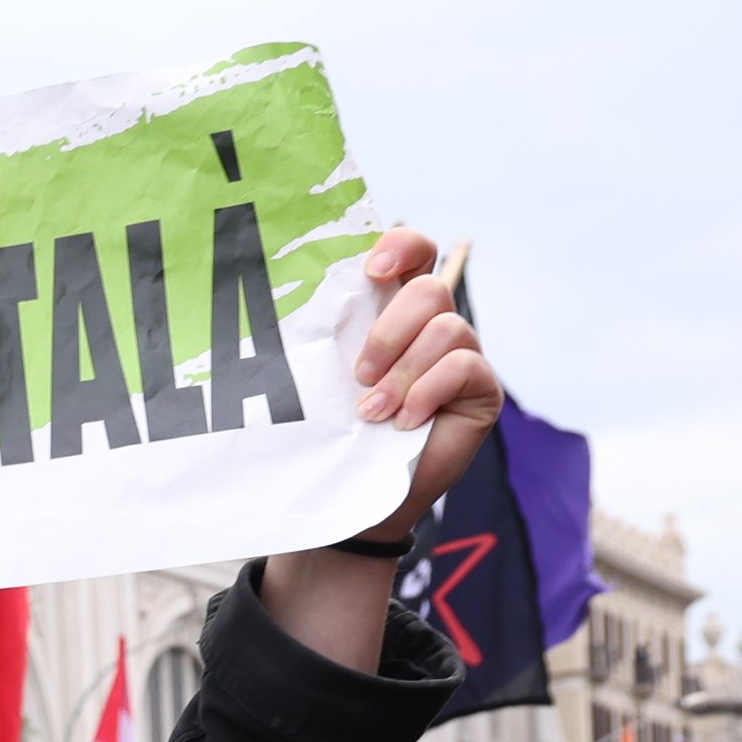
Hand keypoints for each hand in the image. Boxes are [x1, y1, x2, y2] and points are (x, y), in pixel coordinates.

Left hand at [266, 224, 502, 671]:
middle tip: (357, 375)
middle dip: (389, 331)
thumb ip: (312, 335)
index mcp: (390, 309)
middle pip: (429, 289)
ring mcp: (459, 356)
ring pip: (448, 327)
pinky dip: (429, 392)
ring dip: (403, 372)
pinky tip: (404, 422)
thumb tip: (262, 293)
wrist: (349, 495)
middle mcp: (430, 326)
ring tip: (372, 412)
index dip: (401, 247)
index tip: (372, 271)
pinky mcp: (479, 389)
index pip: (414, 251)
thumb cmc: (327, 432)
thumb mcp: (313, 378)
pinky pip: (466, 365)